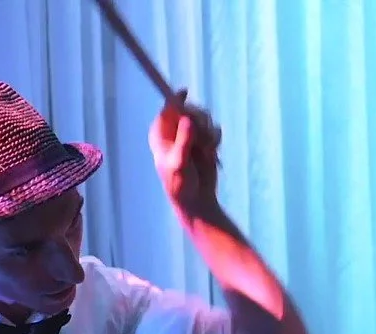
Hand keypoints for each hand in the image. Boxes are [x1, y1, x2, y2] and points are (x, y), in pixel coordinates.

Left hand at [147, 89, 221, 212]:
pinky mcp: (204, 139)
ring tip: (206, 149)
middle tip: (202, 135)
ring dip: (209, 132)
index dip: (175, 99)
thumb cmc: (180, 185)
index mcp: (160, 134)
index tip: (184, 93)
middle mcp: (174, 131)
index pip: (167, 109)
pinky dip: (215, 139)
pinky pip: (214, 128)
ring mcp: (190, 134)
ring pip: (204, 117)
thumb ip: (184, 141)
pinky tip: (211, 152)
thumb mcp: (179, 164)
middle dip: (199, 120)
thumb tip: (187, 120)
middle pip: (189, 109)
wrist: (197, 199)